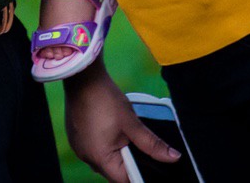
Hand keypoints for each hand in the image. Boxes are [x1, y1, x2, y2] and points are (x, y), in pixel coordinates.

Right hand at [62, 62, 183, 182]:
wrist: (82, 77)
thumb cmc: (105, 99)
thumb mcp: (132, 123)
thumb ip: (152, 144)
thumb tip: (173, 157)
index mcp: (100, 157)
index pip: (124, 180)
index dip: (139, 174)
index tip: (150, 166)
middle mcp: (86, 157)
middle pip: (113, 172)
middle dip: (129, 162)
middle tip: (139, 146)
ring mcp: (79, 148)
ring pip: (104, 160)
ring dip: (116, 153)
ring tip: (126, 136)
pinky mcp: (76, 138)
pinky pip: (94, 150)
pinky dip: (105, 146)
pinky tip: (111, 130)